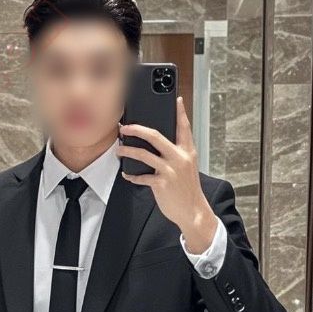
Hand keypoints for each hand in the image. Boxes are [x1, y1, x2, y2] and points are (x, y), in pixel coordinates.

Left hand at [116, 96, 217, 253]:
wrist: (193, 211)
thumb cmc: (187, 188)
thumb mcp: (187, 167)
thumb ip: (176, 153)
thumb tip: (158, 144)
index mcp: (188, 151)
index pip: (184, 127)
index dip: (180, 112)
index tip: (177, 100)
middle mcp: (180, 158)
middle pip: (155, 136)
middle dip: (137, 129)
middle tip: (125, 127)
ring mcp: (171, 170)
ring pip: (144, 154)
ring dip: (128, 151)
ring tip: (120, 150)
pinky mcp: (162, 183)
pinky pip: (142, 176)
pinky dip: (132, 175)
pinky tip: (126, 174)